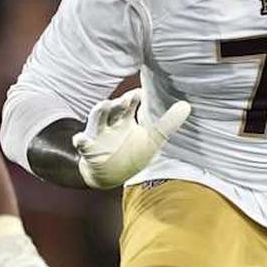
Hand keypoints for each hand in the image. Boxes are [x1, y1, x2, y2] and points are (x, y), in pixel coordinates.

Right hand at [72, 88, 190, 188]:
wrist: (109, 174)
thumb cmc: (131, 151)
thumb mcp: (152, 139)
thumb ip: (168, 123)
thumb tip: (187, 105)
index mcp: (126, 119)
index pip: (130, 104)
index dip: (135, 97)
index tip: (141, 92)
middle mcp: (112, 124)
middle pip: (115, 110)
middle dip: (120, 103)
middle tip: (128, 98)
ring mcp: (98, 136)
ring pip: (97, 121)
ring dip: (100, 113)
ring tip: (104, 105)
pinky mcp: (89, 150)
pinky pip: (83, 144)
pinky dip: (80, 141)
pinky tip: (79, 138)